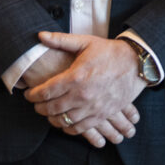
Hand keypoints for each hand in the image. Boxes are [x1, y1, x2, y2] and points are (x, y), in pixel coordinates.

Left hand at [24, 32, 144, 147]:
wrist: (136, 64)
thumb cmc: (110, 52)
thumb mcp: (85, 42)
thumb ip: (61, 40)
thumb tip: (40, 36)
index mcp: (75, 77)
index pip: (45, 92)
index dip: (32, 94)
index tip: (28, 94)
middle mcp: (82, 95)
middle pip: (51, 108)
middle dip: (39, 107)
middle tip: (36, 104)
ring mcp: (92, 108)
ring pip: (63, 121)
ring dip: (52, 119)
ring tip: (48, 113)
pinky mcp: (102, 115)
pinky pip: (79, 129)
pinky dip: (68, 128)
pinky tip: (64, 122)